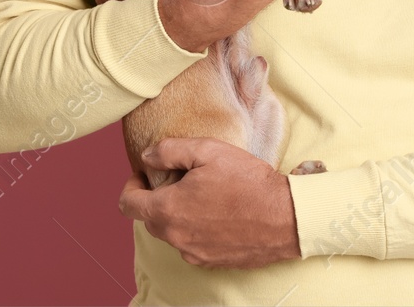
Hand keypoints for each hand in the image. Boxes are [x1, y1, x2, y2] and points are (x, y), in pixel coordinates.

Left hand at [117, 137, 300, 267]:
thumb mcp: (208, 151)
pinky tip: (219, 214)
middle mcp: (175, 237)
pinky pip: (192, 244)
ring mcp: (193, 253)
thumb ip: (170, 151)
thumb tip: (147, 156)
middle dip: (158, 199)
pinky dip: (197, 229)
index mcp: (168, 210)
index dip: (131, 186)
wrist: (285, 217)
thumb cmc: (248, 182)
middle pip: (150, 219)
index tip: (144, 176)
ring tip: (205, 196)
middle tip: (181, 180)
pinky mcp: (211, 261)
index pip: (128, 204)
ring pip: (173, 232)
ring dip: (179, 215)